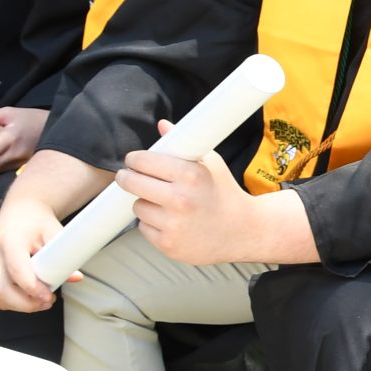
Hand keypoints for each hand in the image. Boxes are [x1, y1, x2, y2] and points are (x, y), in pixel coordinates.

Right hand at [0, 185, 68, 312]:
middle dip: (27, 303)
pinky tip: (29, 298)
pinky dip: (11, 301)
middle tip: (48, 302)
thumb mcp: (55, 233)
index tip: (49, 297)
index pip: (18, 271)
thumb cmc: (37, 221)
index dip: (33, 289)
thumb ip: (64, 256)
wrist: (20, 210)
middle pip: (3, 290)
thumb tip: (76, 277)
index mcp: (10, 241)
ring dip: (20, 305)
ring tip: (41, 302)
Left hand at [121, 120, 263, 265]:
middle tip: (129, 177)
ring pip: (137, 207)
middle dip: (127, 178)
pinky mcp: (168, 245)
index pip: (144, 161)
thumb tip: (162, 125)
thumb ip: (184, 145)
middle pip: (132, 183)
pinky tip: (170, 221)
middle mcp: (181, 200)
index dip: (135, 159)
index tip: (134, 161)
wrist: (243, 231)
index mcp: (191, 175)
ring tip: (163, 203)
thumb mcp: (211, 164)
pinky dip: (152, 224)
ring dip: (145, 203)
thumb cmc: (225, 194)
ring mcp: (174, 225)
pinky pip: (144, 228)